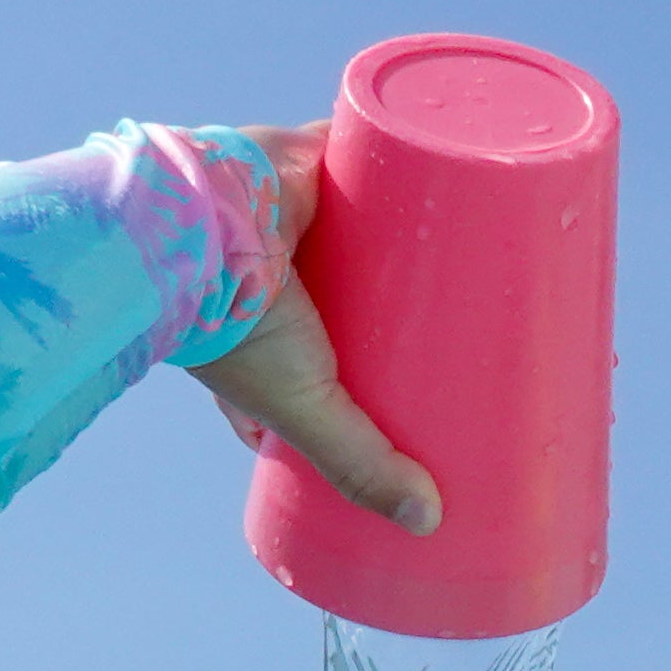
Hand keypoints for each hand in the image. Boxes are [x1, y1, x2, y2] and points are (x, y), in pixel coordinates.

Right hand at [193, 120, 442, 535]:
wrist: (192, 222)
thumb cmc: (235, 325)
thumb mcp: (302, 409)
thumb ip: (360, 465)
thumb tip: (428, 524)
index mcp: (262, 328)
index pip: (315, 359)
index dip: (351, 375)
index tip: (396, 389)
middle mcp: (279, 267)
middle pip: (356, 286)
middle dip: (392, 302)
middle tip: (451, 325)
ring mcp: (299, 211)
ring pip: (371, 218)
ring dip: (410, 227)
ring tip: (478, 249)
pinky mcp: (314, 156)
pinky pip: (374, 146)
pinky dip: (409, 151)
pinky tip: (463, 163)